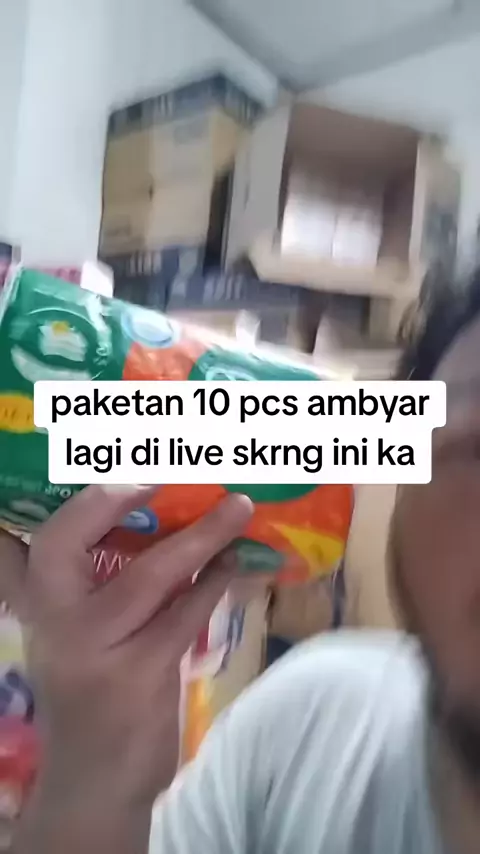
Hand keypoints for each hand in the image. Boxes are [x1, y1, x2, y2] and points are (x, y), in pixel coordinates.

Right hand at [0, 487, 251, 814]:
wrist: (94, 776)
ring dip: (200, 536)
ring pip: (149, 575)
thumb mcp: (72, 633)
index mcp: (39, 602)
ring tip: (238, 506)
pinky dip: (214, 583)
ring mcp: (94, 647)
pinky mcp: (137, 675)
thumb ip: (87, 581)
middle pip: (66, 544)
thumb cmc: (90, 689)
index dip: (81, 501)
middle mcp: (54, 620)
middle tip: (160, 471)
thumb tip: (144, 522)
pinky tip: (237, 563)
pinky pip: (183, 615)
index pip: (42, 539)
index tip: (127, 470)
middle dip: (112, 500)